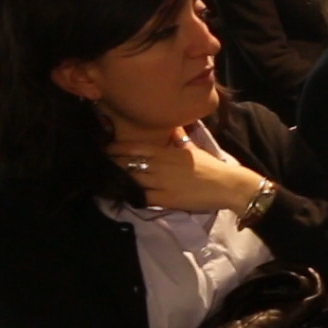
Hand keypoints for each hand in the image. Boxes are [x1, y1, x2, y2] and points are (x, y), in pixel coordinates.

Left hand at [108, 129, 265, 214]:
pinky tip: (123, 195)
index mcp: (167, 152)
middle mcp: (160, 166)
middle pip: (128, 164)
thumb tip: (172, 127)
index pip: (135, 148)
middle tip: (100, 164)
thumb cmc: (211, 166)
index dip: (117, 148)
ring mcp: (161, 183)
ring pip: (131, 180)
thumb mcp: (193, 148)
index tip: (105, 148)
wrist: (227, 185)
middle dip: (112, 164)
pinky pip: (141, 197)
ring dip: (118, 180)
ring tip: (105, 180)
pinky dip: (131, 196)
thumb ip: (179, 139)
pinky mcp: (165, 199)